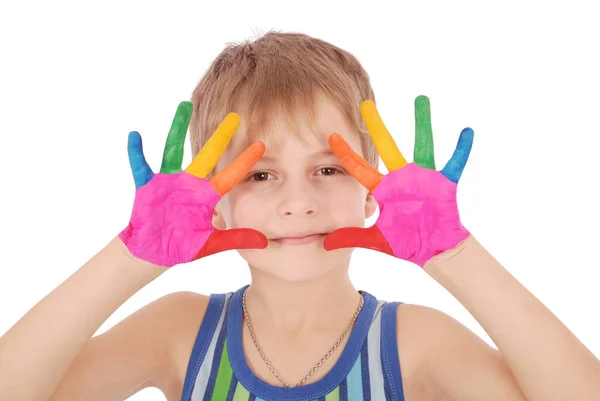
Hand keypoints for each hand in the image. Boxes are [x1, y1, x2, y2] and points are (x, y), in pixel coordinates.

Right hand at [119, 101, 267, 266]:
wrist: (154, 252)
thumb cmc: (183, 245)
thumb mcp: (211, 243)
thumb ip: (235, 239)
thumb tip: (265, 241)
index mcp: (206, 196)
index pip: (230, 176)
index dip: (244, 161)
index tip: (261, 145)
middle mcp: (189, 183)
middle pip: (207, 155)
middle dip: (220, 137)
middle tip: (234, 116)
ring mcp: (168, 181)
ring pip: (173, 149)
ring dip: (177, 128)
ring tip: (184, 106)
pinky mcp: (147, 185)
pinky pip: (140, 165)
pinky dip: (136, 152)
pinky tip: (134, 136)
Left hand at [323, 96, 472, 266]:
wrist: (433, 250)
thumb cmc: (405, 241)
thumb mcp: (375, 239)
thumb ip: (351, 238)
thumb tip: (325, 244)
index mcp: (385, 189)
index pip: (360, 169)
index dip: (346, 154)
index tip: (331, 136)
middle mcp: (402, 178)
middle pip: (386, 147)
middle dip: (376, 126)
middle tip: (365, 104)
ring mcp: (424, 178)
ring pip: (422, 145)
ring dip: (422, 123)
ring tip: (420, 98)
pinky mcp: (444, 184)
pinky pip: (455, 163)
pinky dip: (461, 149)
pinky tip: (467, 131)